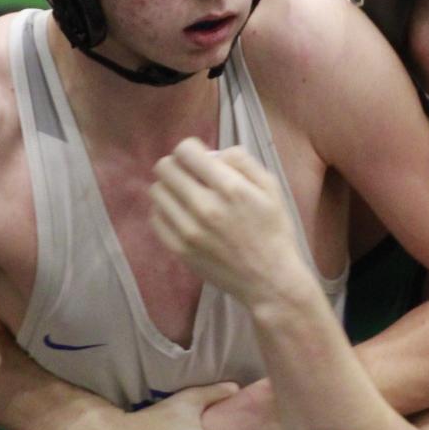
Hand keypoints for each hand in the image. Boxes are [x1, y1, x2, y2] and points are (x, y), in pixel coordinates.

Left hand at [149, 139, 311, 309]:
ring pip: (157, 191)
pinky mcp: (178, 249)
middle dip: (178, 165)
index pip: (185, 151)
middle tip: (192, 176)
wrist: (269, 280)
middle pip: (165, 168)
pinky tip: (183, 215)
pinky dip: (166, 211)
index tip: (200, 159)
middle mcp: (204, 207)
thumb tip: (213, 154)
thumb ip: (242, 161)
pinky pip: (155, 218)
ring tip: (187, 197)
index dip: (191, 149)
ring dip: (170, 188)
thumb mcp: (270, 187)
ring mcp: (188, 230)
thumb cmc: (273, 230)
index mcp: (229, 188)